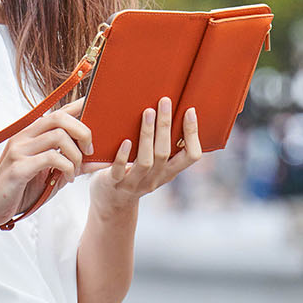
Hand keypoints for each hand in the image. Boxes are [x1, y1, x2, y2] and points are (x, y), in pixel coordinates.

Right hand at [0, 99, 93, 227]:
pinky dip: (66, 168)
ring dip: (75, 155)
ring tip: (74, 171)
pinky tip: (66, 179)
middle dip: (83, 132)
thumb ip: (73, 165)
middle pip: (60, 117)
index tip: (98, 108)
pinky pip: (52, 158)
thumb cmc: (21, 190)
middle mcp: (24, 136)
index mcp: (31, 134)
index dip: (80, 106)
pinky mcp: (18, 167)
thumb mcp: (52, 176)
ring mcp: (19, 150)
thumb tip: (100, 160)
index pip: (59, 112)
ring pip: (58, 136)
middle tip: (89, 152)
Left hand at [84, 98, 200, 216]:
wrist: (110, 202)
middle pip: (165, 153)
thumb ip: (161, 144)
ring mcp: (135, 183)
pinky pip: (120, 171)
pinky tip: (126, 141)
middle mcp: (155, 179)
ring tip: (147, 112)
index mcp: (169, 172)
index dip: (192, 134)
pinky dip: (123, 156)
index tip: (189, 111)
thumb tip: (169, 110)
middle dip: (166, 126)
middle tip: (165, 101)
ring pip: (146, 161)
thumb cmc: (133, 172)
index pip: (191, 156)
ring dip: (148, 135)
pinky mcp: (114, 183)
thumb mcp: (153, 163)